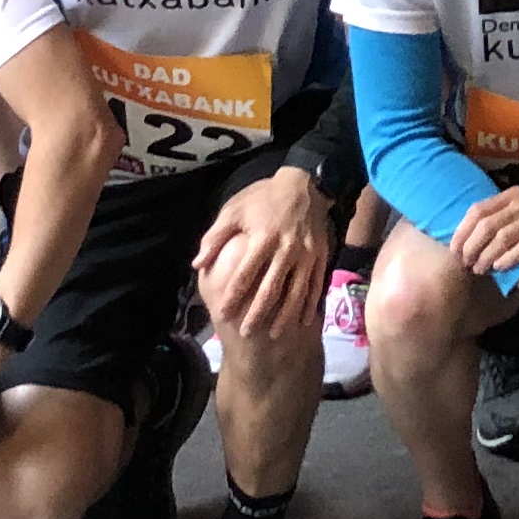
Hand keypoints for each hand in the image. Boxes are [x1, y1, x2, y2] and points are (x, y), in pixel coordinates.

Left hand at [194, 170, 335, 337]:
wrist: (304, 184)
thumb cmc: (263, 197)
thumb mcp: (235, 209)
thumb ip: (215, 237)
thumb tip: (198, 264)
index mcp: (263, 238)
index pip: (245, 274)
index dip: (233, 296)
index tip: (223, 314)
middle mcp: (286, 249)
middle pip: (271, 288)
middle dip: (257, 313)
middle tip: (245, 332)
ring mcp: (306, 254)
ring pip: (296, 291)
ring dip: (285, 315)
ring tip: (274, 335)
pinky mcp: (321, 255)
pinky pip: (316, 284)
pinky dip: (310, 304)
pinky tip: (303, 321)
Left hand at [450, 183, 518, 279]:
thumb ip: (497, 222)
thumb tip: (464, 242)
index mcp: (512, 195)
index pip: (477, 210)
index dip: (461, 232)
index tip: (454, 251)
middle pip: (487, 225)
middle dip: (472, 247)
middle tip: (466, 264)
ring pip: (503, 236)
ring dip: (487, 256)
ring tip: (480, 270)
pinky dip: (509, 258)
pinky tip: (500, 269)